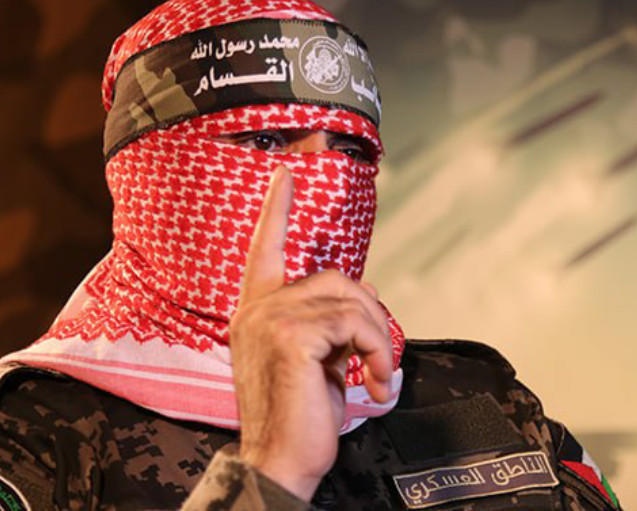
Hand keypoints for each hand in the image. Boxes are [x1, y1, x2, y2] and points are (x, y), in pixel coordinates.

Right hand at [230, 165, 392, 500]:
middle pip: (334, 278)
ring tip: (379, 376)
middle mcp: (258, 308)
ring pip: (350, 299)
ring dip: (377, 338)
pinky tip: (375, 383)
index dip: (277, 209)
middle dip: (370, 315)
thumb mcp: (315, 361)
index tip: (285, 174)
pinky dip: (377, 351)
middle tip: (379, 360)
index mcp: (257, 310)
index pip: (265, 248)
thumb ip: (327, 323)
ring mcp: (271, 318)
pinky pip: (355, 323)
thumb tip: (364, 295)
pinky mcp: (291, 335)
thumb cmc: (299, 417)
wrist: (279, 462)